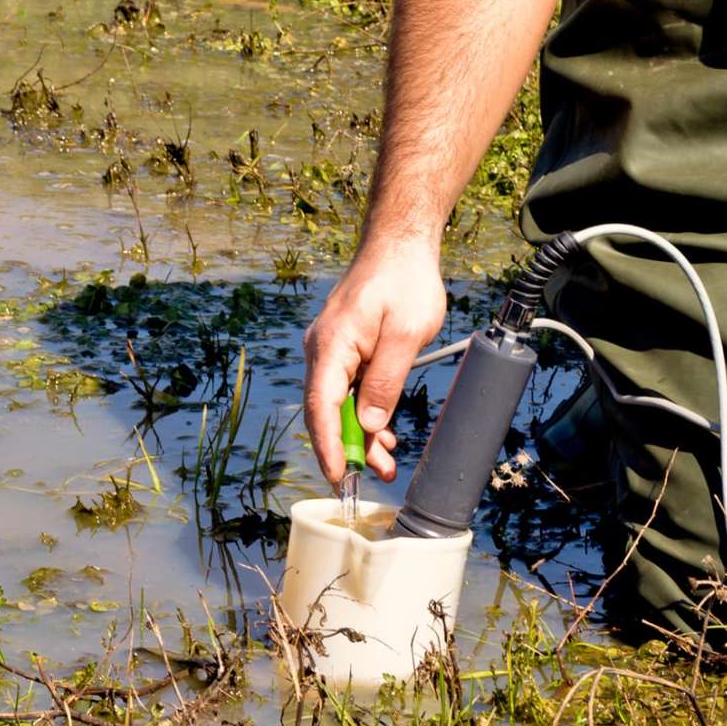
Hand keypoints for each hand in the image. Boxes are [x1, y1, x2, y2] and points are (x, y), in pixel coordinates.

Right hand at [302, 236, 446, 484]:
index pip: (321, 407)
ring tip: (386, 465)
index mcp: (331, 346)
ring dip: (362, 436)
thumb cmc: (405, 280)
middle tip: (369, 481)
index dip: (329, 446)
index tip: (338, 476)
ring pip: (342, 404)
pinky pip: (352, 390)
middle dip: (347, 449)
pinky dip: (367, 414)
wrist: (402, 244)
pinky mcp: (350, 350)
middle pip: (328, 411)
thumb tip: (370, 424)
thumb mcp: (405, 333)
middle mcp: (324, 351)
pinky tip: (384, 436)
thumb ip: (386, 380)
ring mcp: (336, 350)